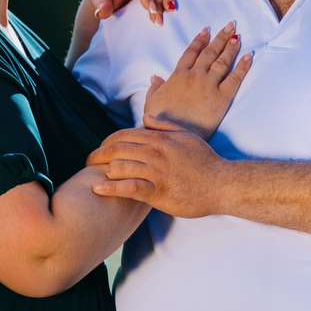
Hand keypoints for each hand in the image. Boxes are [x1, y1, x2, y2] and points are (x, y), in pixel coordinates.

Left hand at [90, 124, 231, 217]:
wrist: (222, 184)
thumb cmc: (205, 161)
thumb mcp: (186, 136)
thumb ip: (164, 125)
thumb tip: (145, 117)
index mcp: (160, 138)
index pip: (123, 135)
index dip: (106, 142)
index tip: (99, 151)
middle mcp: (156, 152)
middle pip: (116, 149)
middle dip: (97, 155)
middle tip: (88, 163)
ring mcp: (157, 172)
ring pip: (120, 166)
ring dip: (102, 171)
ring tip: (92, 177)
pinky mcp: (159, 192)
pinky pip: (130, 187)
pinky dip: (111, 188)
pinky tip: (98, 189)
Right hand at [141, 23, 251, 136]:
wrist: (172, 134)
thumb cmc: (159, 121)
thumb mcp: (151, 102)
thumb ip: (155, 88)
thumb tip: (155, 77)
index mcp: (178, 75)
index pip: (191, 52)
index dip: (199, 40)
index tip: (206, 30)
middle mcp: (195, 76)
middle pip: (210, 52)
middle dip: (220, 38)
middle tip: (230, 25)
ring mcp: (209, 85)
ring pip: (222, 61)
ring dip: (231, 47)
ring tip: (238, 36)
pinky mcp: (222, 98)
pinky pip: (235, 78)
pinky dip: (243, 65)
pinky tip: (249, 55)